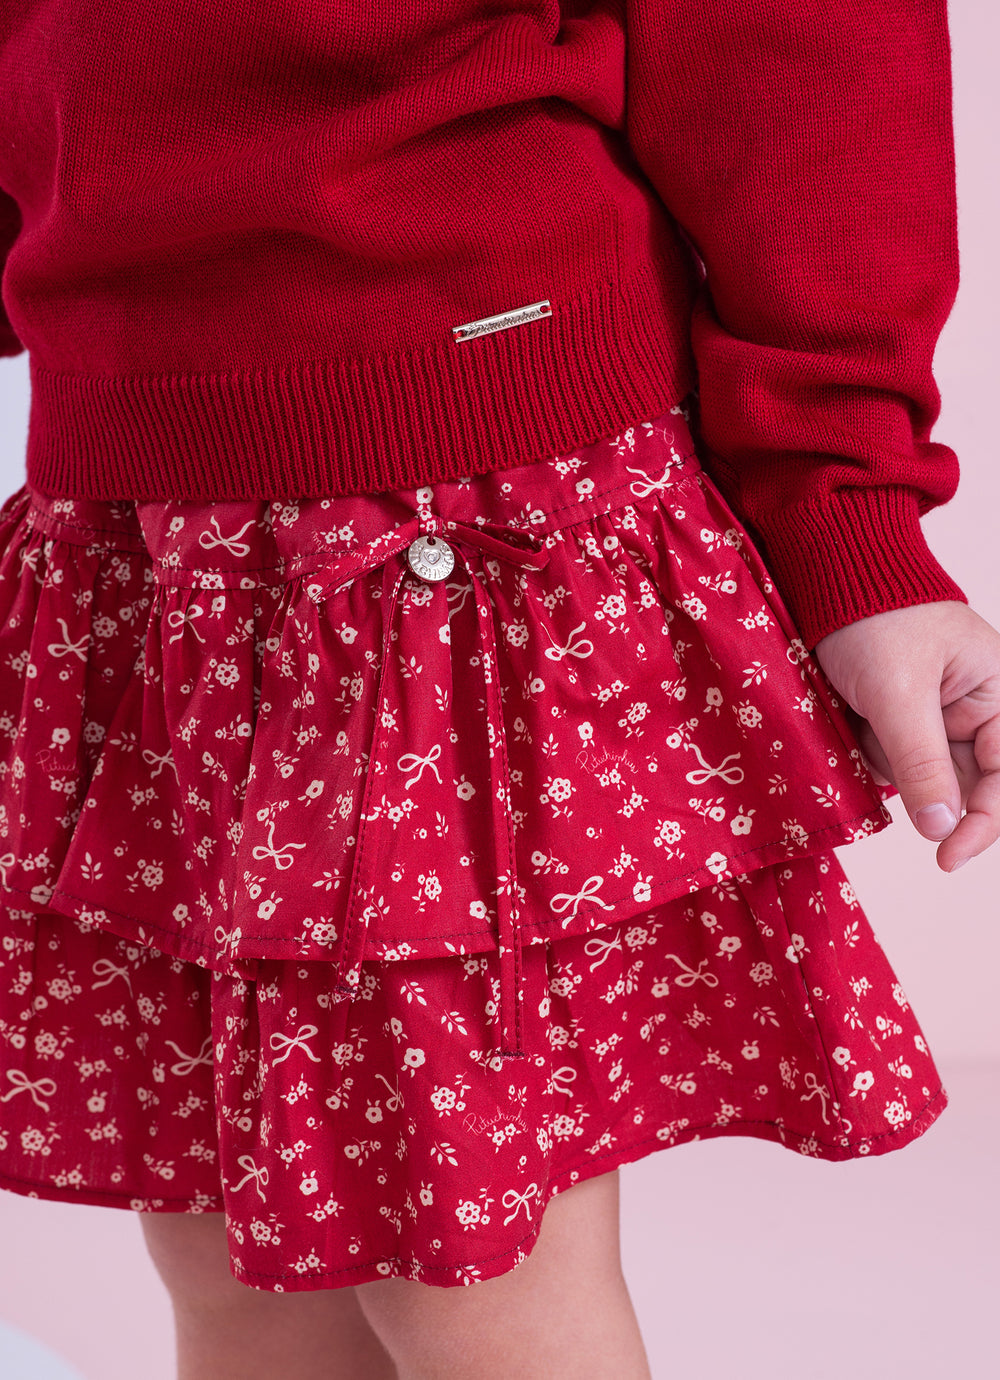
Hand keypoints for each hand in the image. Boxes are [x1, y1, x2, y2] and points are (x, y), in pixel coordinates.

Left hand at [812, 600, 999, 872]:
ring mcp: (935, 719)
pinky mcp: (899, 722)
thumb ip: (923, 762)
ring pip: (916, 779)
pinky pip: (888, 762)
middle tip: (879, 742)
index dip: (981, 825)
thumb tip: (942, 828)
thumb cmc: (875, 617)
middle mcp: (976, 711)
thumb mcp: (899, 692)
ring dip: (884, 757)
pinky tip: (852, 715)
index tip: (947, 857)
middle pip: (958, 786)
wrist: (829, 578)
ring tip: (862, 709)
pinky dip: (867, 749)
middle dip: (912, 772)